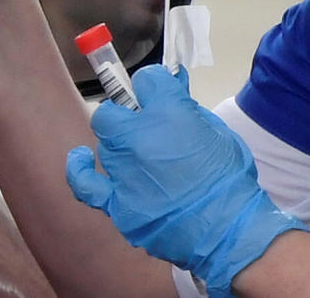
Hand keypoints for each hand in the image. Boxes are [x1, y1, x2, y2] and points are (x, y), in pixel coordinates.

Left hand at [66, 65, 308, 296]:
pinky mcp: (117, 203)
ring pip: (105, 143)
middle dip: (126, 114)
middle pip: (111, 111)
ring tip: (143, 158)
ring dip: (121, 145)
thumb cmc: (230, 179)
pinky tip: (81, 159)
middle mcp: (138, 137)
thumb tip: (173, 87)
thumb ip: (190, 109)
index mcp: (169, 114)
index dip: (156, 86)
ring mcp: (123, 171)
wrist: (229, 230)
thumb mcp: (218, 132)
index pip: (147, 79)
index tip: (161, 94)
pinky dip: (79, 170)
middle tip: (145, 125)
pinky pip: (85, 183)